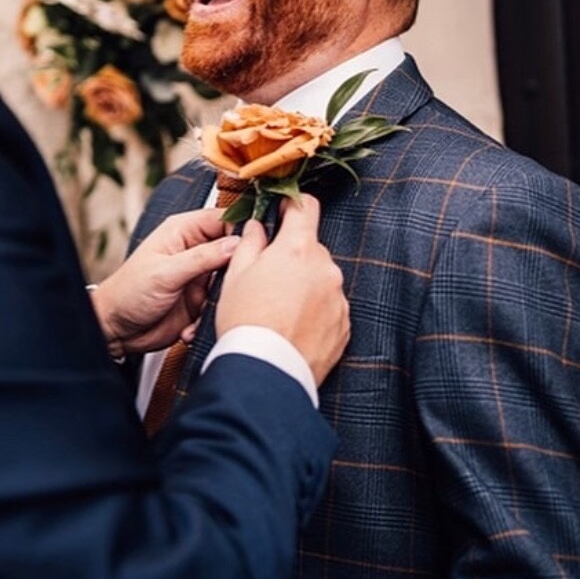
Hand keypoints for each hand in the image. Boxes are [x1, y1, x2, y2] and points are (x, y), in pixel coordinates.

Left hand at [90, 210, 239, 354]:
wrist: (115, 330)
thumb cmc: (128, 293)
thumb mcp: (166, 272)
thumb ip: (202, 258)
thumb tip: (236, 243)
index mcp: (183, 232)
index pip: (223, 219)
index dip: (241, 229)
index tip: (255, 245)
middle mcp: (194, 251)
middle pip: (232, 250)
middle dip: (236, 269)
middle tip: (236, 284)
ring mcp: (199, 276)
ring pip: (229, 279)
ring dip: (222, 298)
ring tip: (208, 310)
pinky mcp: (200, 300)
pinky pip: (219, 304)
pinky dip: (210, 317)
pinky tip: (191, 328)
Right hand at [216, 195, 349, 385]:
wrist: (266, 373)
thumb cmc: (246, 323)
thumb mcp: (235, 276)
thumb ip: (250, 244)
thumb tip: (256, 228)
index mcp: (297, 249)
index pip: (306, 207)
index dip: (292, 204)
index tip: (284, 210)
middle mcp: (325, 268)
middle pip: (311, 248)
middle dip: (292, 256)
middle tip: (268, 276)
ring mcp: (338, 297)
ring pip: (321, 278)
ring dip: (305, 285)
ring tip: (278, 309)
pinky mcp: (344, 324)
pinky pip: (329, 307)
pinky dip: (314, 311)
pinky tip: (292, 325)